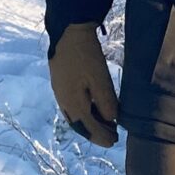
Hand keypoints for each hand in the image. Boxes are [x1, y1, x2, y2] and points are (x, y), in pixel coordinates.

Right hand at [48, 22, 119, 145]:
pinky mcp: (60, 85)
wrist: (67, 33)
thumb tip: (111, 120)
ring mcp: (60, 93)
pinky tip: (92, 110)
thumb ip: (106, 103)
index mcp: (73, 104)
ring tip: (104, 125)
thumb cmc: (86, 56)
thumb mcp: (101, 80)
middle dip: (96, 133)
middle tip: (112, 137)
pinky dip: (84, 114)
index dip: (102, 137)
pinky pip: (71, 107)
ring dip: (89, 124)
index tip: (114, 141)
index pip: (88, 128)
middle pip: (80, 125)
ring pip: (75, 116)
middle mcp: (64, 102)